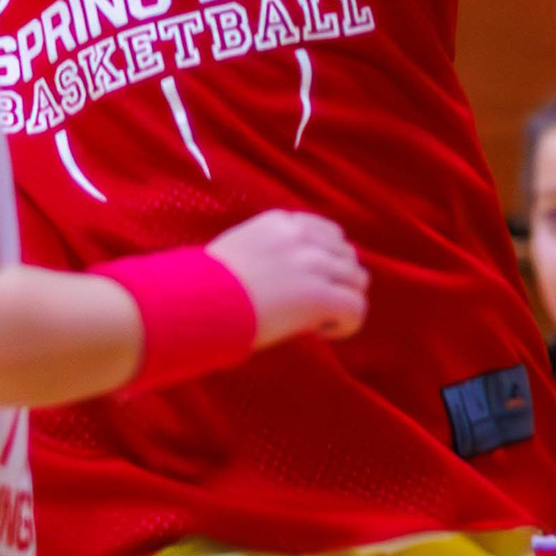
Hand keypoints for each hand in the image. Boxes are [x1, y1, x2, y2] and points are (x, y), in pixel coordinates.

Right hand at [209, 210, 367, 348]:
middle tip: (312, 306)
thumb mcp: (238, 251)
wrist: (196, 302)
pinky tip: (323, 332)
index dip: (325, 262)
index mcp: (281, 223)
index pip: (328, 234)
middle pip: (348, 256)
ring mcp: (313, 264)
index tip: (306, 283)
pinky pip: (357, 308)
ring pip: (358, 281)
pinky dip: (346, 324)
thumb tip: (284, 281)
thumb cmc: (205, 286)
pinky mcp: (319, 295)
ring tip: (317, 321)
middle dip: (337, 281)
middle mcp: (302, 237)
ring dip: (342, 301)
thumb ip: (268, 253)